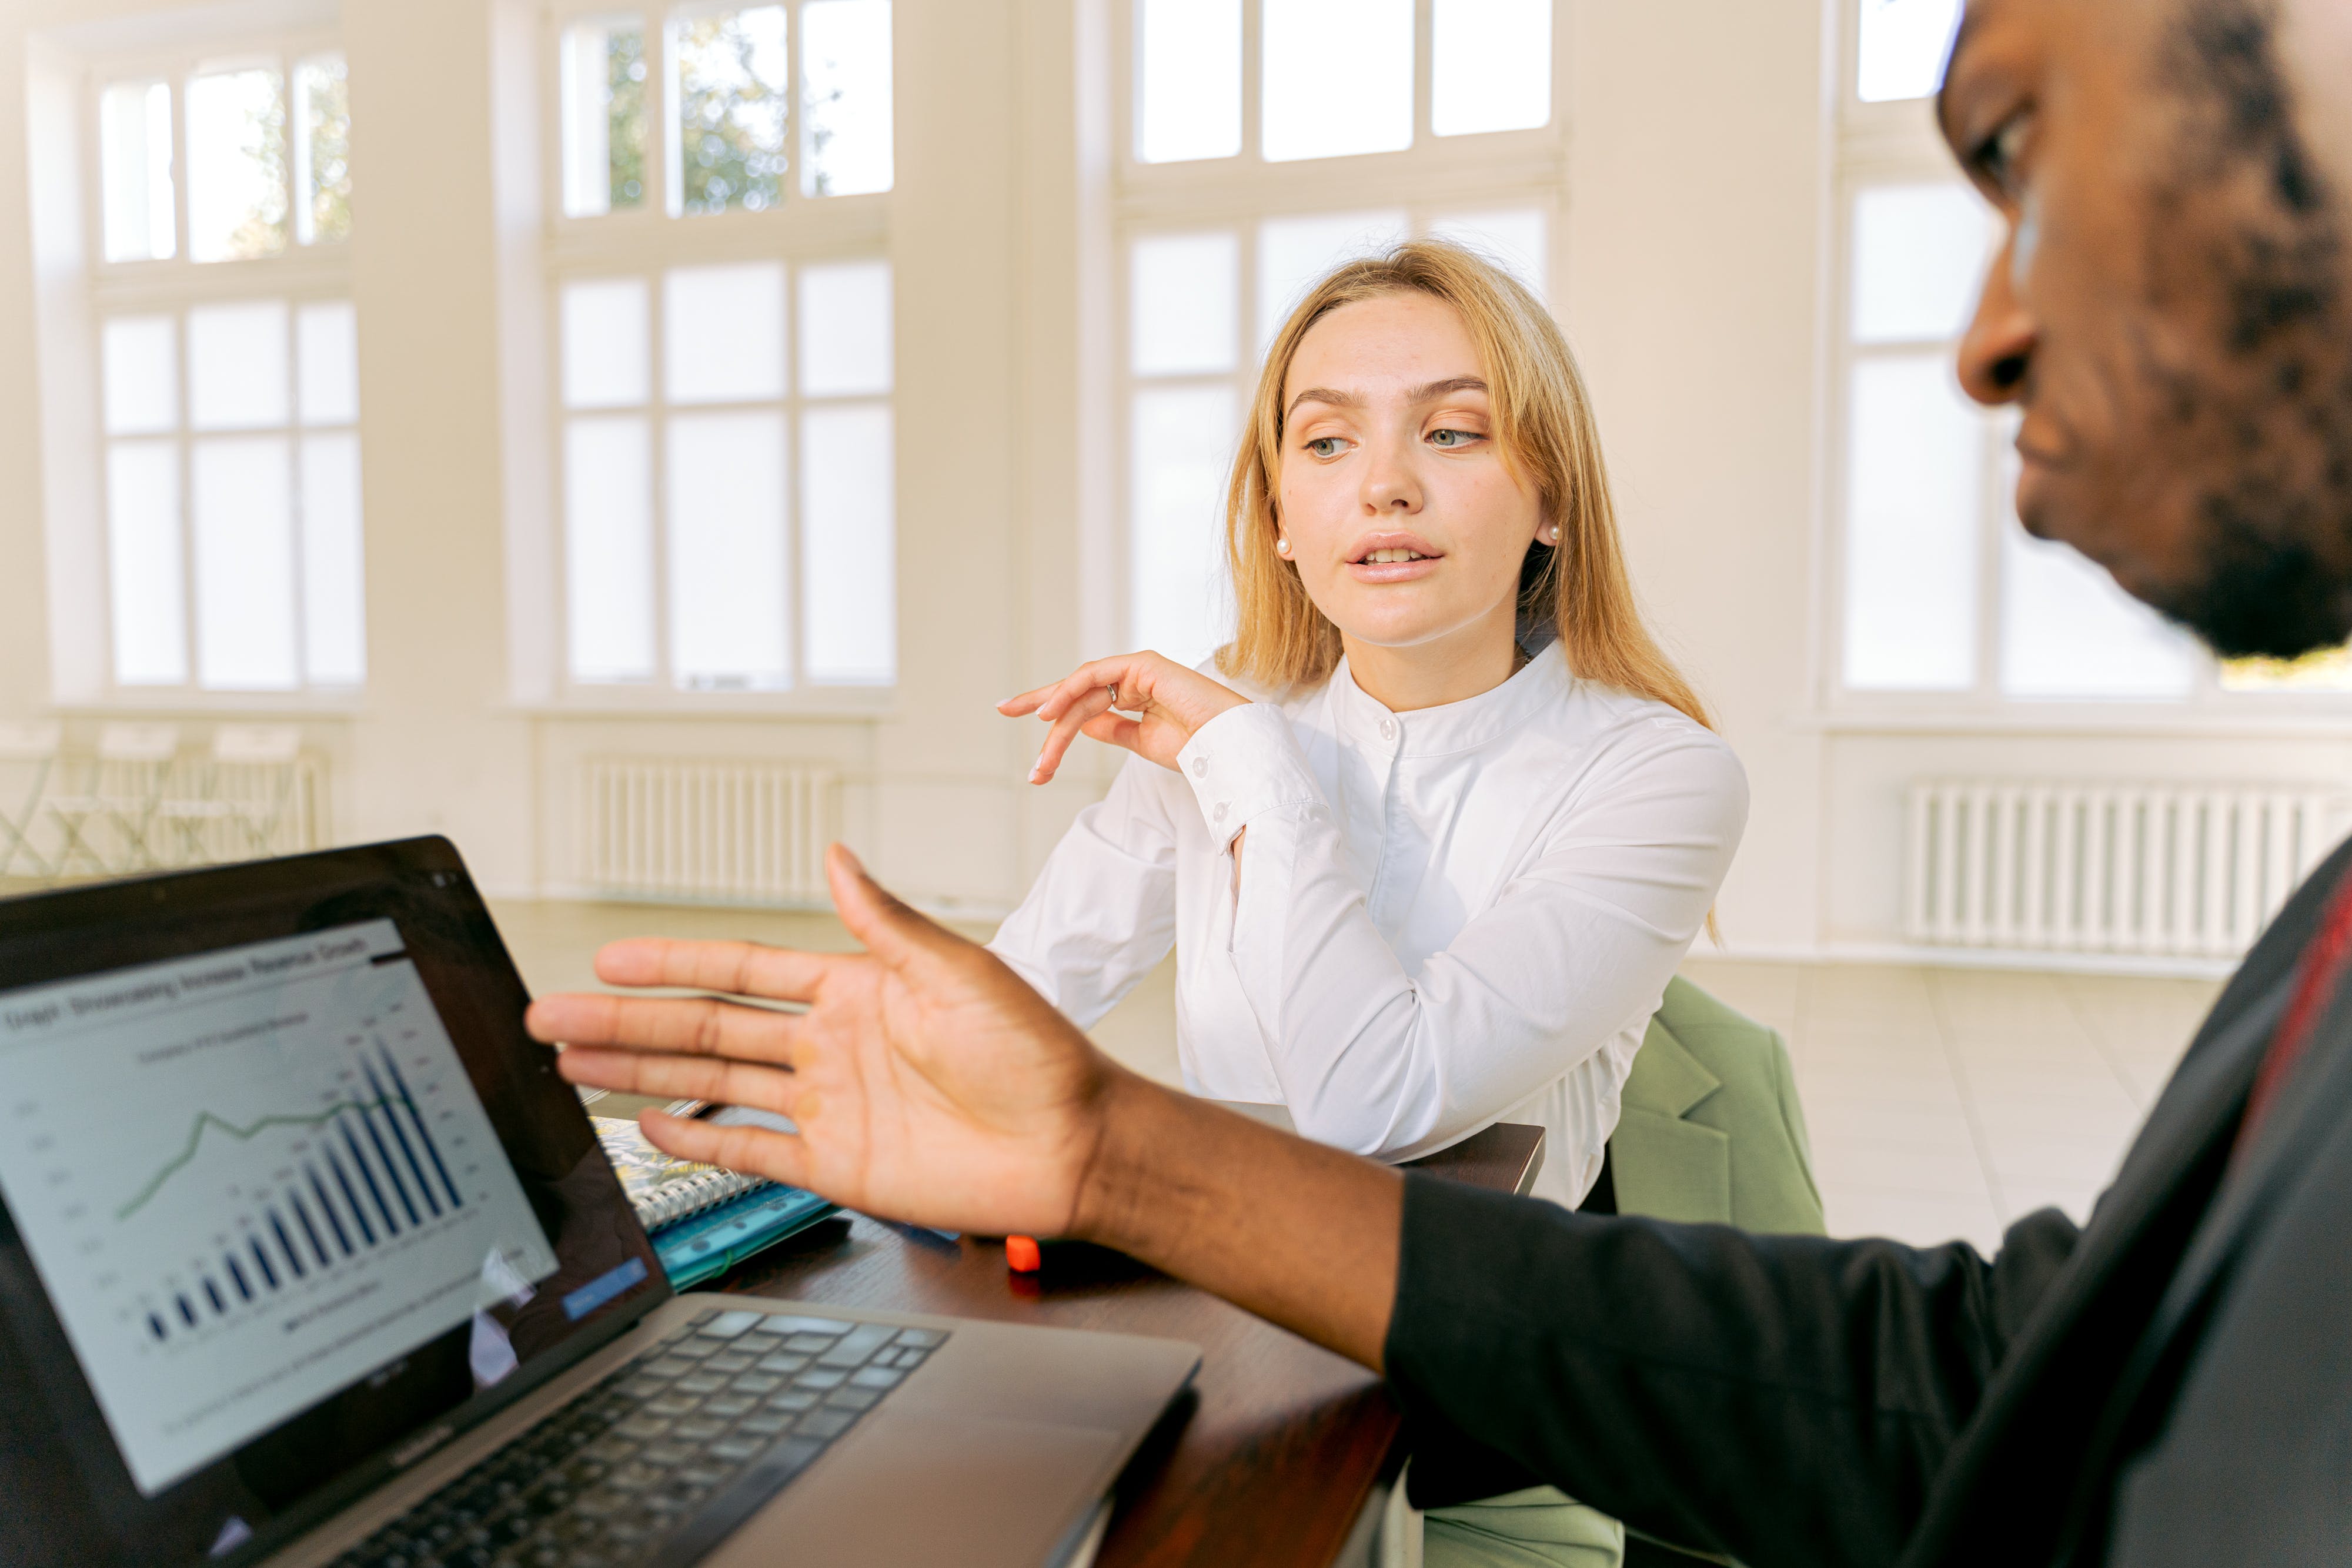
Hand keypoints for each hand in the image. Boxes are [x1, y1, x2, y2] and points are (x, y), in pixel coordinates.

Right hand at [526, 844, 1136, 1238]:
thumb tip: (836, 855)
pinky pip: (749, 1150)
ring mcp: (827, 1105)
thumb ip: (884, 920)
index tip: (610, 959)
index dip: (673, 962)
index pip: (741, 968)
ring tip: (572, 1066)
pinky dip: (695, 1140)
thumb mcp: (957, 970)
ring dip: (640, 1076)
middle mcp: (830, 1044)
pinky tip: (645, 1127)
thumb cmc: (1035, 1052)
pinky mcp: (836, 1165)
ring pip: (711, 1087)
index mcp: (854, 987)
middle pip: (706, 1028)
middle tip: (553, 1016)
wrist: (1074, 1143)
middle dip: (627, 1022)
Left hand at [998, 651, 1248, 784]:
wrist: (1229, 749)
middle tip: (1003, 710)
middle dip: (1039, 704)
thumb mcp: (1141, 742)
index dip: (1051, 710)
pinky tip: (1050, 714)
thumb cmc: (1196, 748)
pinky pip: (1096, 677)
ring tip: (1042, 759)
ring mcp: (1138, 669)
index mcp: (1136, 693)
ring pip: (1082, 692)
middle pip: (1076, 692)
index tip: (1019, 721)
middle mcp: (1134, 677)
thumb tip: (1078, 726)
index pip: (1085, 700)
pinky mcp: (1143, 665)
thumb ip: (1111, 729)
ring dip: (1056, 723)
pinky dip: (1070, 692)